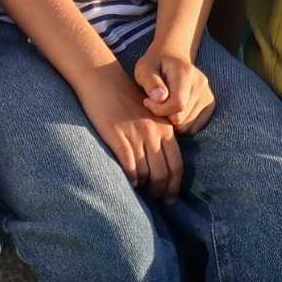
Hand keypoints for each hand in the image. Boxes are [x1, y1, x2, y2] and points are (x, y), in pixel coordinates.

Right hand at [74, 57, 181, 194]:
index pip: (177, 165)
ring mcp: (137, 136)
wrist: (104, 82)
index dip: (175, 185)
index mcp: (166, 129)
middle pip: (164, 173)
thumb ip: (159, 136)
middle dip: (161, 192)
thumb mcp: (150, 116)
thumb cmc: (126, 100)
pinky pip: (130, 166)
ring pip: (148, 173)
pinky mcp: (118, 137)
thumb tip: (160, 164)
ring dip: (145, 188)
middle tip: (154, 200)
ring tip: (140, 192)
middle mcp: (155, 134)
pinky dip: (131, 179)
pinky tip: (129, 182)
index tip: (170, 198)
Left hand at [135, 38, 216, 135]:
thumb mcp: (144, 69)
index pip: (178, 104)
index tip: (147, 101)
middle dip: (164, 116)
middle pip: (181, 119)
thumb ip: (150, 82)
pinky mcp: (210, 105)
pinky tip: (173, 111)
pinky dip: (181, 124)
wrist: (172, 57)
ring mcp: (208, 95)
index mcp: (186, 73)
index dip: (158, 109)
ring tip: (164, 105)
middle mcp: (201, 84)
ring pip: (187, 126)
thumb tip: (160, 98)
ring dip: (171, 121)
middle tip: (154, 103)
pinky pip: (193, 128)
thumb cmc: (154, 65)